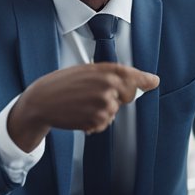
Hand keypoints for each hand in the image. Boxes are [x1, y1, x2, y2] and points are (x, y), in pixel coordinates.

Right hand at [7, 63, 159, 150]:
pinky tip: (80, 114)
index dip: (145, 79)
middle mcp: (109, 86)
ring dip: (102, 111)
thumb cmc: (61, 84)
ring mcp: (104, 104)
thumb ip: (109, 74)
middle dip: (116, 97)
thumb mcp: (86, 70)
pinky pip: (104, 123)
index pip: (133, 75)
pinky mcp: (98, 120)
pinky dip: (94, 122)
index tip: (153, 81)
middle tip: (94, 94)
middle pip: (127, 96)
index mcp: (106, 70)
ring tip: (82, 104)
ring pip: (114, 111)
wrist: (41, 101)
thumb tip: (134, 80)